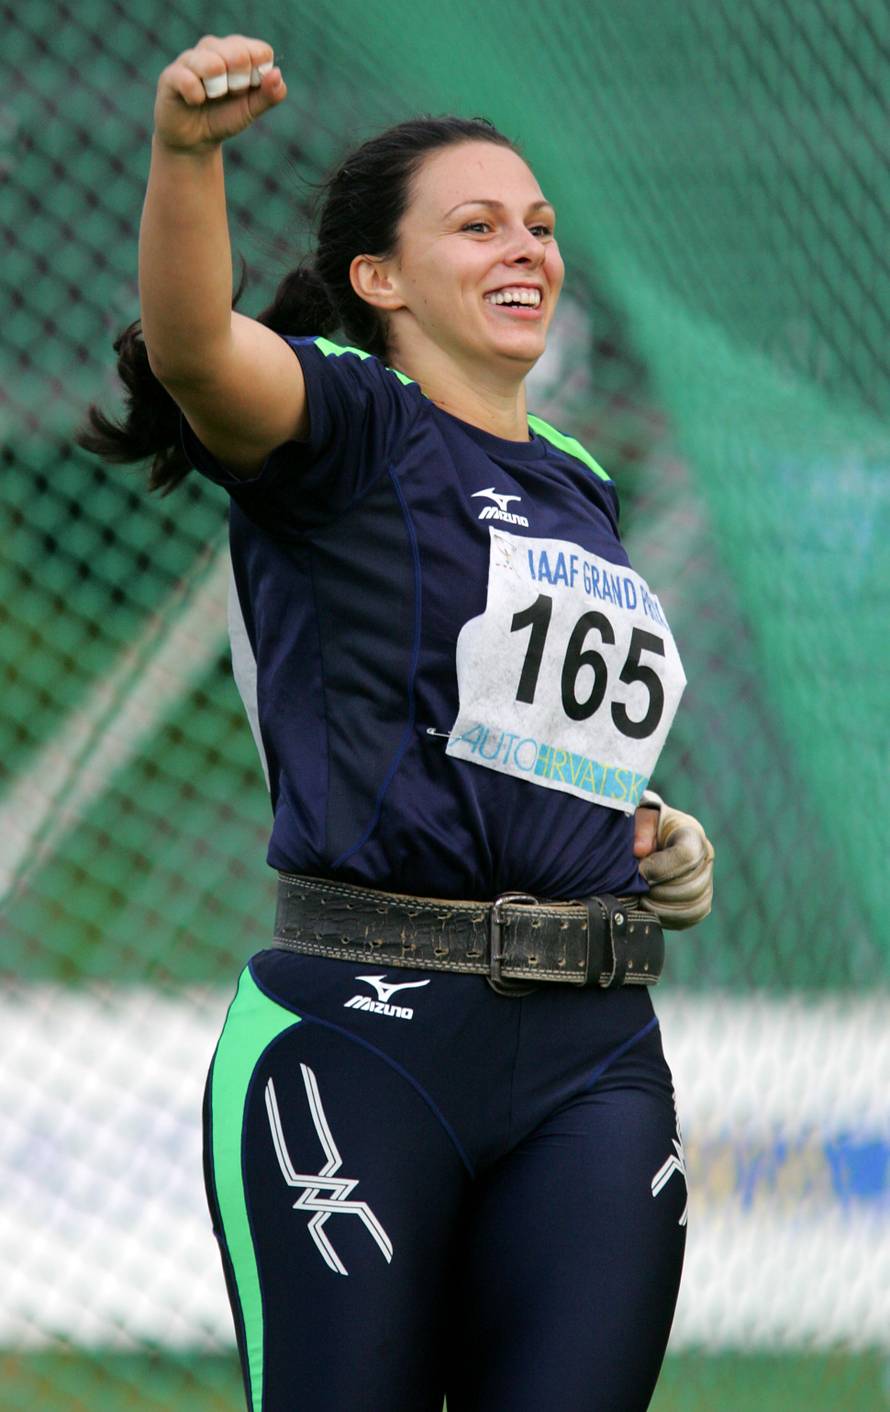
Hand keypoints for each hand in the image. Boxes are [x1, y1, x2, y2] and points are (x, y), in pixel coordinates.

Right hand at [154, 34, 285, 153]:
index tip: (248, 90)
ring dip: (218, 90)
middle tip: (228, 94)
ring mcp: (191, 59)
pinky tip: (195, 101)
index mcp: (237, 51)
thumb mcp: (251, 110)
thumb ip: (269, 95)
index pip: (260, 51)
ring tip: (210, 97)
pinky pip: (189, 80)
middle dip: (239, 83)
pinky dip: (197, 97)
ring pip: (213, 64)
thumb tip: (277, 74)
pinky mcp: (171, 75)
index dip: (259, 76)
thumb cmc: (224, 118)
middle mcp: (214, 48)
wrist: (194, 142)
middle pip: (239, 55)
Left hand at [633, 791, 714, 929]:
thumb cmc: (645, 830)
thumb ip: (639, 832)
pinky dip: (670, 918)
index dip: (660, 868)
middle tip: (639, 890)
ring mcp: (707, 880)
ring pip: (694, 905)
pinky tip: (652, 911)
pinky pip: (692, 916)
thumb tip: (640, 850)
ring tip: (643, 901)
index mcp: (692, 834)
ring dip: (664, 908)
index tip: (640, 871)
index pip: (687, 856)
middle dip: (660, 892)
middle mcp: (706, 857)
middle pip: (692, 886)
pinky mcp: (701, 900)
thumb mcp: (640, 822)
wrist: (653, 840)